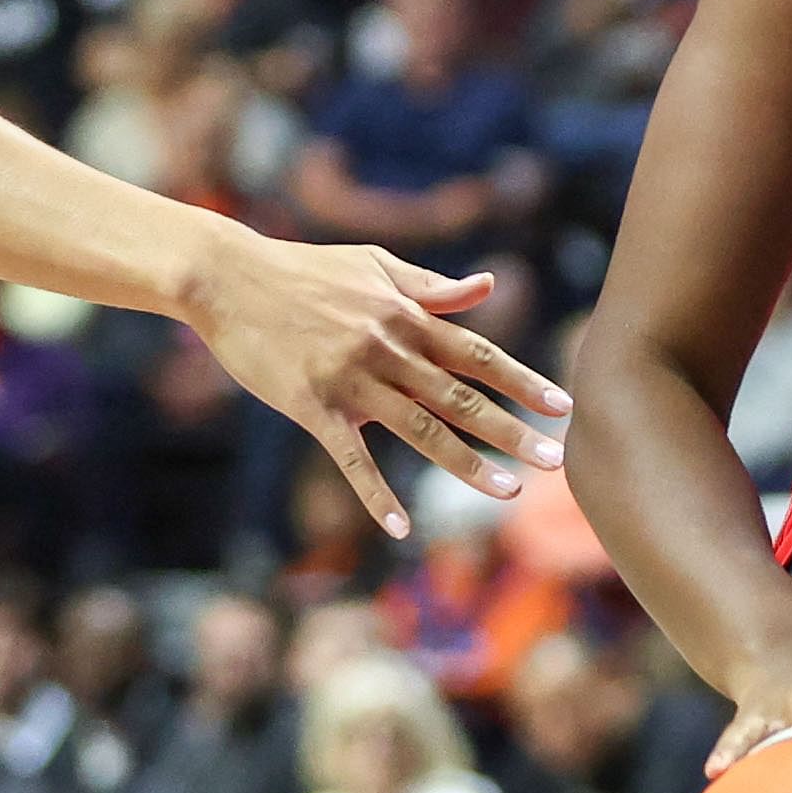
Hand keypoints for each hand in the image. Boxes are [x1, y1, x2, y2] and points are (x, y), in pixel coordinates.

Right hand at [189, 235, 569, 537]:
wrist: (228, 277)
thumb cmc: (304, 269)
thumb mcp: (373, 266)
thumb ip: (432, 287)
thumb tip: (489, 287)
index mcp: (405, 317)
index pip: (477, 354)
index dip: (523, 382)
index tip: (562, 406)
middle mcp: (388, 350)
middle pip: (461, 398)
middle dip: (512, 431)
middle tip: (556, 461)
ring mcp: (351, 381)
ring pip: (421, 430)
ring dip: (467, 466)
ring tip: (511, 494)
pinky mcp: (312, 406)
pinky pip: (351, 458)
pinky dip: (375, 493)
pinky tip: (401, 526)